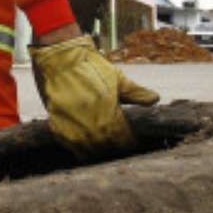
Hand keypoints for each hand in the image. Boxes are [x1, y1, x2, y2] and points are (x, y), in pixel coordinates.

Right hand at [29, 35, 159, 157]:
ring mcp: (73, 131)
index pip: (124, 142)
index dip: (130, 141)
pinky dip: (78, 146)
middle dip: (114, 145)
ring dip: (97, 149)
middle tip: (116, 139)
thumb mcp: (117, 78)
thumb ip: (136, 93)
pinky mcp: (57, 129)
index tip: (131, 138)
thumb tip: (155, 99)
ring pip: (89, 153)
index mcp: (110, 118)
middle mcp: (92, 129)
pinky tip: (83, 137)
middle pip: (108, 149)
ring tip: (100, 140)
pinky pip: (71, 147)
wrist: (61, 59)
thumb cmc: (90, 67)